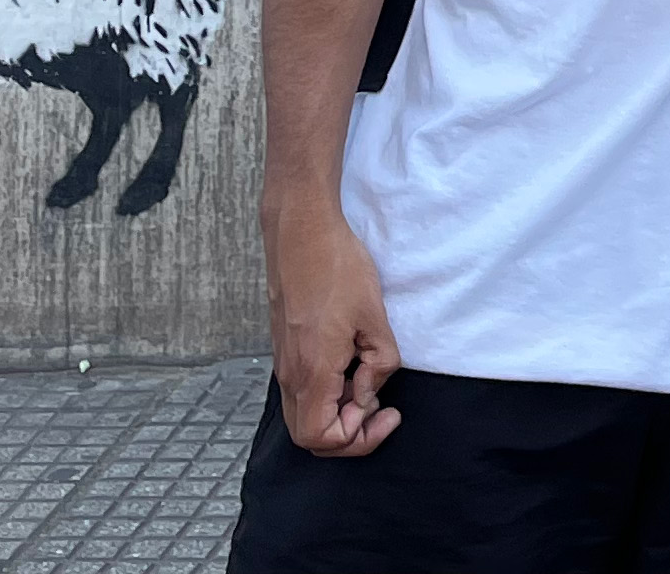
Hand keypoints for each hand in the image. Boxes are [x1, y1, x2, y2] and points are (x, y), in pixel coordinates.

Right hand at [265, 205, 405, 454]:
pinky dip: (326, 393)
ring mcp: (283, 361)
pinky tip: (351, 364)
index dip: (357, 438)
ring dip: (337, 412)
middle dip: (348, 434)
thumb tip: (370, 390)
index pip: (321, 438)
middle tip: (379, 407)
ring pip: (303, 413)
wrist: (301, 231)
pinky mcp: (284, 347)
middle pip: (309, 435)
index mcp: (312, 371)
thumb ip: (381, 363)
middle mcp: (290, 373)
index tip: (385, 411)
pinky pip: (301, 389)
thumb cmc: (337, 268)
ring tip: (367, 381)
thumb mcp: (375, 316)